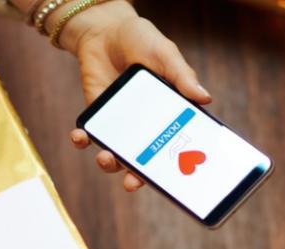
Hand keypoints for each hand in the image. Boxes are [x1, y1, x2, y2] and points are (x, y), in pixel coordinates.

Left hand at [56, 1, 210, 191]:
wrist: (106, 30)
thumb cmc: (143, 41)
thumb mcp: (166, 55)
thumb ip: (182, 77)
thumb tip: (205, 98)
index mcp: (169, 116)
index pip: (176, 147)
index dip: (175, 167)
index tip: (174, 181)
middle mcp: (146, 127)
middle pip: (144, 161)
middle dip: (138, 177)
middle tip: (133, 182)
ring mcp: (120, 125)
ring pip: (115, 156)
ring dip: (109, 163)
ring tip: (106, 157)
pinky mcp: (97, 117)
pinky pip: (89, 137)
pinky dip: (82, 140)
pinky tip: (79, 136)